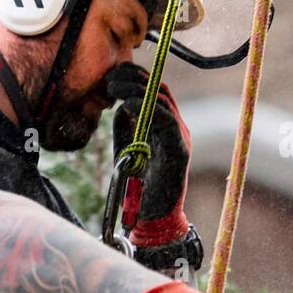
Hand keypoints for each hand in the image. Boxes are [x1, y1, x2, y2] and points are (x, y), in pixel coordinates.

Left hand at [108, 62, 189, 246]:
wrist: (154, 218)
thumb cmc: (140, 187)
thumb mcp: (127, 148)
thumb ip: (126, 125)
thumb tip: (121, 102)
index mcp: (166, 125)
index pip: (155, 90)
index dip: (136, 77)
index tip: (113, 74)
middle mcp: (177, 127)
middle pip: (160, 89)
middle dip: (135, 77)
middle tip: (111, 78)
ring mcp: (181, 137)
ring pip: (164, 100)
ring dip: (137, 89)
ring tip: (115, 88)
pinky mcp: (179, 150)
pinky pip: (166, 120)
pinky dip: (146, 107)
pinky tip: (126, 103)